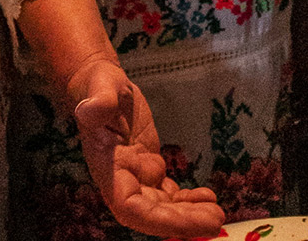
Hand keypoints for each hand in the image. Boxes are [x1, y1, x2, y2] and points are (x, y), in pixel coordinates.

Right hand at [71, 60, 224, 237]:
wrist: (103, 86)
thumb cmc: (99, 85)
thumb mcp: (100, 86)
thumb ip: (98, 101)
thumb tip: (90, 108)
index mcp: (108, 166)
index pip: (129, 206)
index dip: (155, 219)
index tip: (181, 222)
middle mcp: (122, 179)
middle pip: (152, 213)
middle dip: (181, 222)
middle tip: (215, 222)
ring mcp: (137, 176)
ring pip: (163, 206)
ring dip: (189, 215)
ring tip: (217, 214)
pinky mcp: (149, 167)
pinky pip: (168, 194)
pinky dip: (188, 200)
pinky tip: (208, 198)